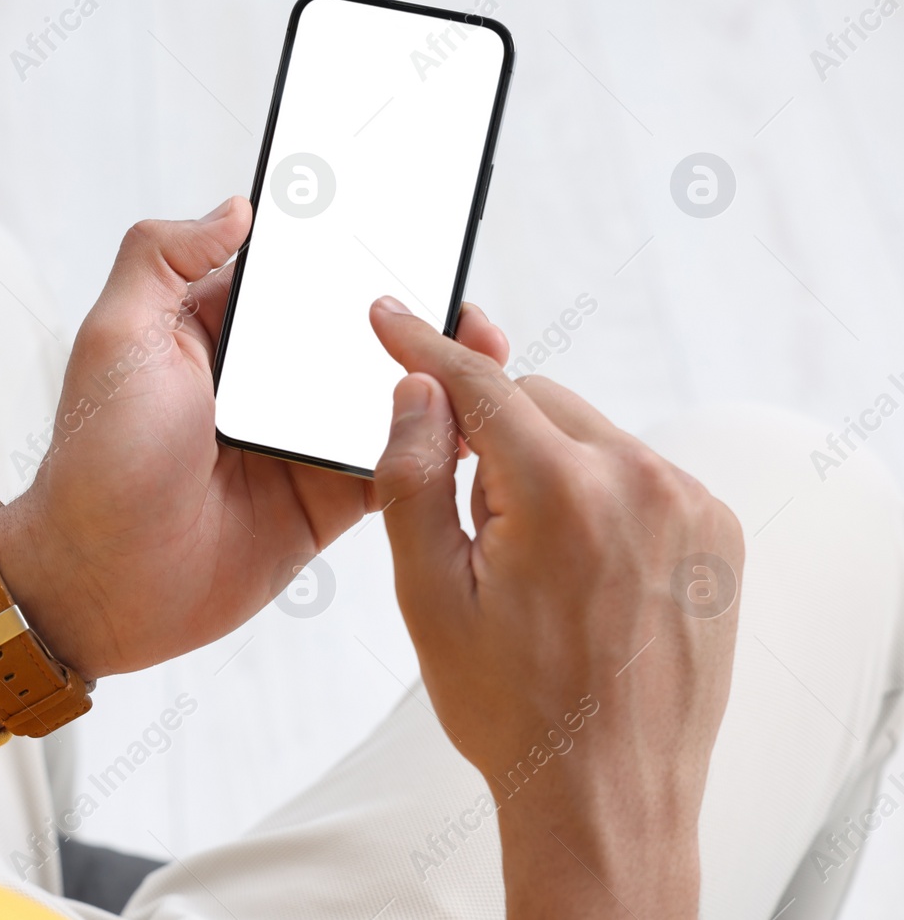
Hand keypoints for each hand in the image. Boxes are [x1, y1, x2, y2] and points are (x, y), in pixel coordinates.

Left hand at [0, 197, 508, 679]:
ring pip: (388, 392)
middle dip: (415, 312)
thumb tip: (238, 207)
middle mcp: (268, 378)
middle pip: (357, 330)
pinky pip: (397, 461)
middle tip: (464, 302)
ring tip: (486, 353)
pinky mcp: (329, 496)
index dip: (353, 251)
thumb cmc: (97, 460)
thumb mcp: (116, 340)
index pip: (301, 275)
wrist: (103, 584)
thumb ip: (161, 259)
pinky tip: (473, 423)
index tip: (411, 225)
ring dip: (438, 373)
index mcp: (219, 328)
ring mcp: (303, 437)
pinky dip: (435, 443)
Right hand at [367, 296, 743, 918]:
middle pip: (537, 401)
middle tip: (466, 517)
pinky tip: (576, 566)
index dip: (424, 346)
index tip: (390, 316)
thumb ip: (412, 474)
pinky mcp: (718, 535)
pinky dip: (596, 492)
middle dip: (489, 435)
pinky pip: (636, 473)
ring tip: (528, 561)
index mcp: (563, 493)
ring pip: (588, 435)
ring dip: (544, 465)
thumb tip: (418, 390)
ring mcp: (693, 508)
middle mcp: (643, 483)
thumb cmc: (510, 706)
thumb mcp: (426, 592)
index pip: (481, 383)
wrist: (606, 794)